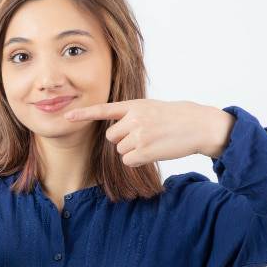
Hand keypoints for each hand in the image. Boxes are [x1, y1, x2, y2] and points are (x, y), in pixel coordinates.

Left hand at [63, 99, 234, 166]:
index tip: (67, 117)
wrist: (199, 125)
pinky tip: (152, 152)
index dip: (84, 114)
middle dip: (123, 140)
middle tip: (145, 135)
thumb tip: (114, 134)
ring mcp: (139, 135)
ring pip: (120, 150)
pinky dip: (137, 161)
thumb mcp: (151, 108)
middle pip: (111, 137)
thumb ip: (131, 116)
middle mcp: (134, 118)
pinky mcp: (145, 151)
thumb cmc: (176, 117)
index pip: (104, 110)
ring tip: (152, 142)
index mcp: (134, 106)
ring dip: (132, 151)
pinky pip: (128, 161)